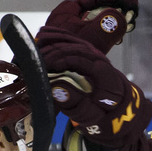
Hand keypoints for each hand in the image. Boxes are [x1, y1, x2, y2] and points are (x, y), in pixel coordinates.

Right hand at [37, 28, 151, 146]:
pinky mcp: (88, 55)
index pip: (81, 59)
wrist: (118, 112)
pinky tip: (43, 34)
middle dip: (53, 52)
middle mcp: (102, 61)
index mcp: (105, 75)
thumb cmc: (104, 116)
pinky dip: (57, 36)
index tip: (43, 67)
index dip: (60, 60)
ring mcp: (95, 56)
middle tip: (34, 61)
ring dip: (52, 42)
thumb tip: (55, 88)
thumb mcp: (91, 116)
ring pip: (73, 42)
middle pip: (75, 48)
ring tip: (34, 49)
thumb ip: (75, 103)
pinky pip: (73, 41)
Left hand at [44, 0, 138, 52]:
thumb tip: (122, 16)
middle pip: (95, 10)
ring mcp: (66, 29)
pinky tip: (115, 39)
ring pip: (93, 22)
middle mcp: (65, 16)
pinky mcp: (68, 42)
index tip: (132, 2)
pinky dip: (102, 34)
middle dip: (114, 11)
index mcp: (67, 9)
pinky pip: (89, 33)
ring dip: (110, 23)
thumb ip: (110, 23)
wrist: (46, 72)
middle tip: (132, 13)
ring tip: (126, 26)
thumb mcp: (92, 35)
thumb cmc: (66, 52)